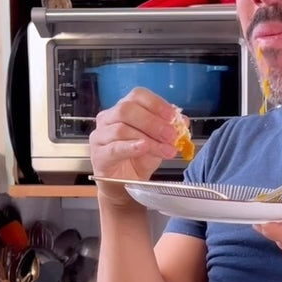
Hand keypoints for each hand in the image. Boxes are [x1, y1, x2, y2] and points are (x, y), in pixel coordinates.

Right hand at [89, 87, 182, 201]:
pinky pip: (114, 147)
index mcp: (124, 109)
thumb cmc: (138, 160)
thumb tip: (183, 120)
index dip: (156, 104)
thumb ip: (170, 130)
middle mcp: (108, 118)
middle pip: (127, 109)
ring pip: (122, 129)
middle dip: (153, 122)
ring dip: (148, 139)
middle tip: (171, 135)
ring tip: (165, 149)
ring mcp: (100, 136)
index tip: (173, 116)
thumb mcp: (159, 143)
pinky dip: (131, 147)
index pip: (137, 96)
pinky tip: (143, 148)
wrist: (123, 186)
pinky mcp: (98, 154)